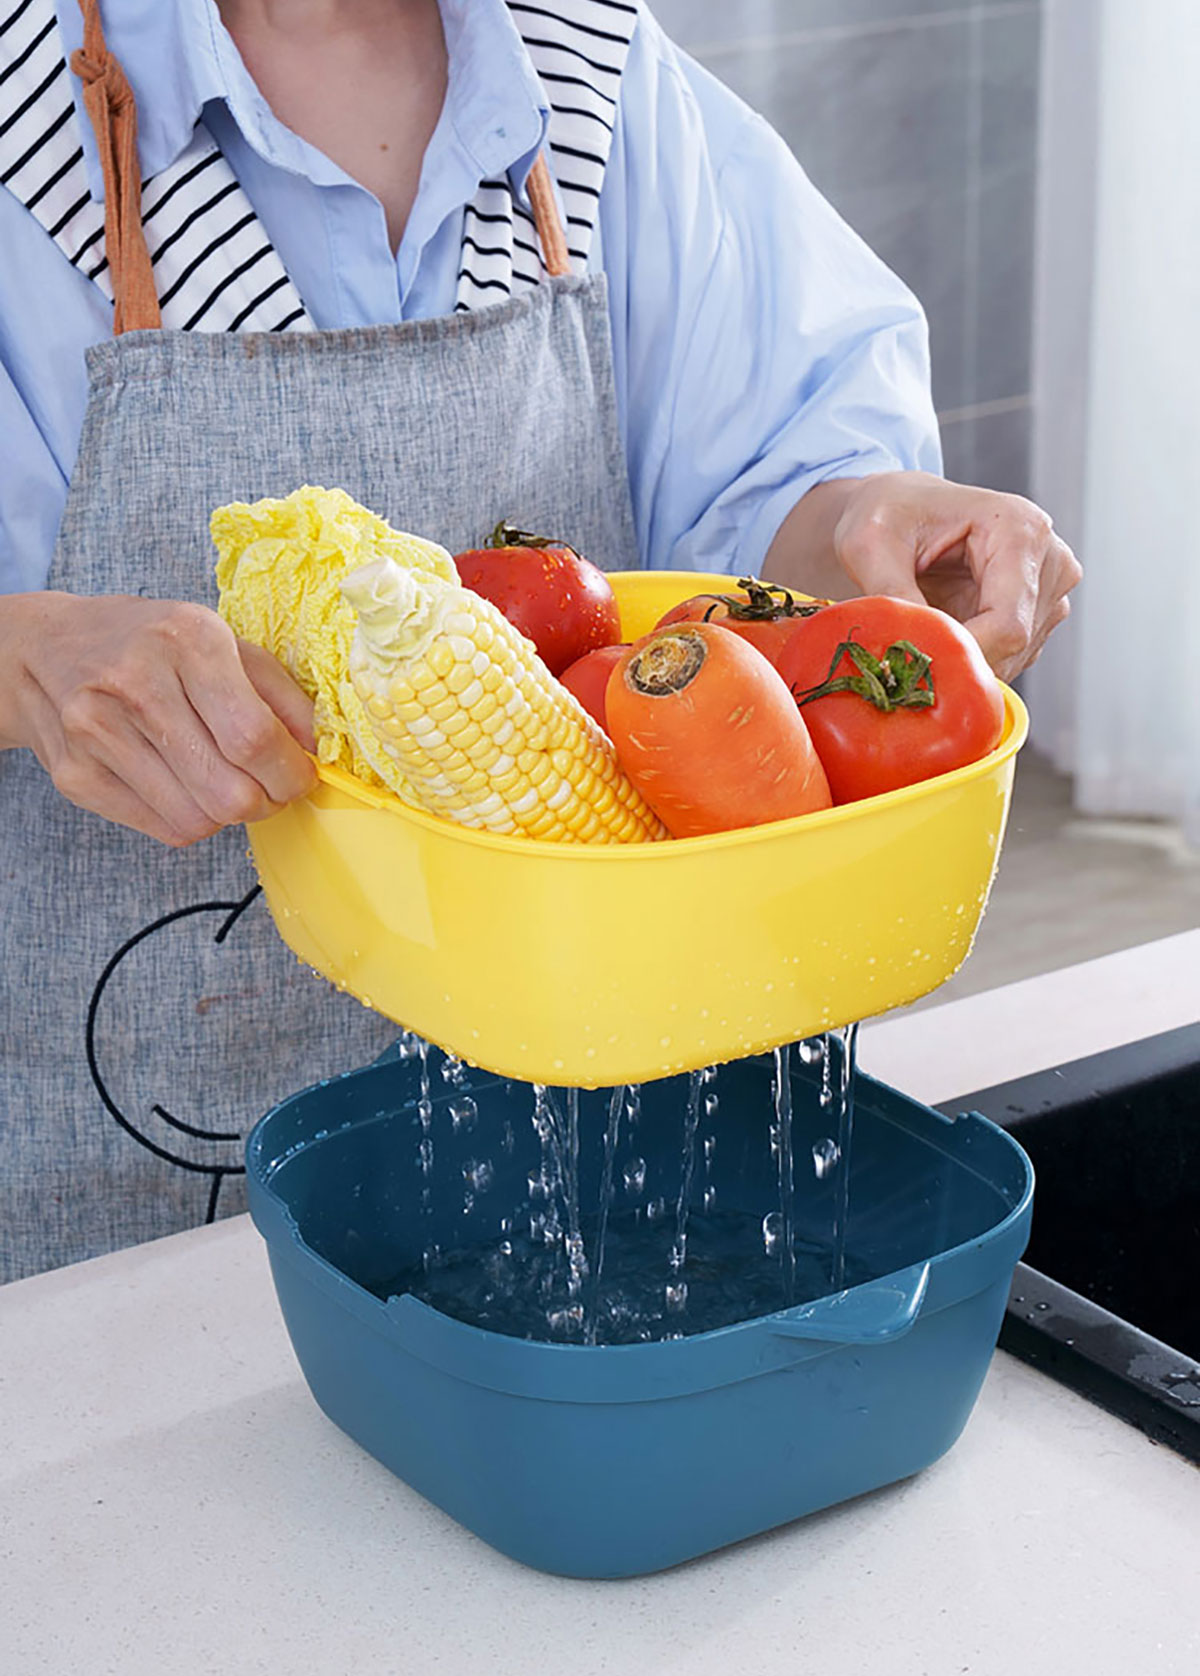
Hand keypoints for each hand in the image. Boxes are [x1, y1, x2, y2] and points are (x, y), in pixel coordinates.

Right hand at [0, 592, 316, 846]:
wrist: (46, 650)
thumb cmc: (151, 644)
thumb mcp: (224, 642)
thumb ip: (281, 694)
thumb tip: (322, 750)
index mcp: (186, 640)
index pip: (255, 738)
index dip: (292, 773)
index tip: (300, 775)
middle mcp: (136, 684)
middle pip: (231, 792)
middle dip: (267, 801)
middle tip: (269, 786)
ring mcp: (98, 733)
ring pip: (200, 820)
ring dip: (229, 813)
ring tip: (225, 780)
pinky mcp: (76, 776)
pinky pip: (165, 829)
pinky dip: (191, 818)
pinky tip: (185, 784)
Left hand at [830, 472, 1081, 680]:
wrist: (903, 508)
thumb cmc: (891, 511)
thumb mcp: (870, 544)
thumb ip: (892, 595)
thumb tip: (910, 647)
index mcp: (1020, 530)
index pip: (1007, 623)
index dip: (964, 655)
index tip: (920, 665)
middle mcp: (1049, 558)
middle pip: (1014, 645)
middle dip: (961, 658)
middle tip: (913, 651)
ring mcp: (1049, 589)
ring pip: (1013, 658)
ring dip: (965, 659)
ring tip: (926, 630)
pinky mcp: (1038, 614)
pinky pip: (1008, 657)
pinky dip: (973, 657)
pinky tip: (945, 630)